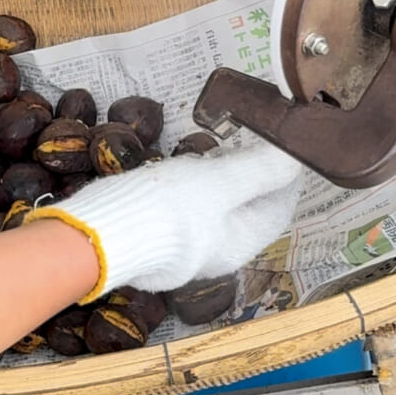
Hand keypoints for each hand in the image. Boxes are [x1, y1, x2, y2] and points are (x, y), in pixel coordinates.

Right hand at [28, 145, 302, 298]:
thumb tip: (296, 157)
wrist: (99, 234)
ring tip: (226, 149)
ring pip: (217, 209)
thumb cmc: (168, 211)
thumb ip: (258, 169)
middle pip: (248, 210)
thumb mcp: (219, 182)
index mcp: (239, 245)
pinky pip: (190, 209)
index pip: (278, 211)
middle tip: (257, 142)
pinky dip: (197, 187)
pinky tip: (188, 168)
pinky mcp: (157, 235)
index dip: (288, 179)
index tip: (290, 149)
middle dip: (256, 177)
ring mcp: (185, 246)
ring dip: (225, 181)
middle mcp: (216, 252)